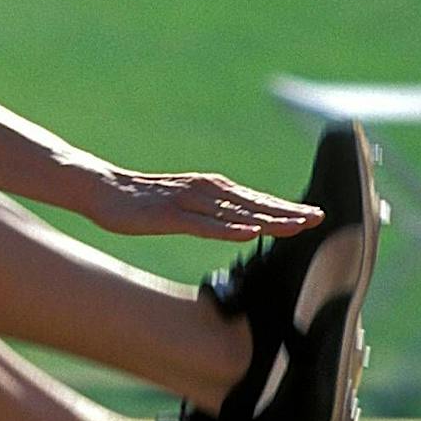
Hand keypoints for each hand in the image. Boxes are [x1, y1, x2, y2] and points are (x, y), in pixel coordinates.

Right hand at [76, 164, 320, 241]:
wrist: (101, 188)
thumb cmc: (141, 200)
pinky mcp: (168, 215)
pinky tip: (249, 232)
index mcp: (211, 189)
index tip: (316, 216)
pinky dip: (228, 227)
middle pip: (253, 204)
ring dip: (267, 218)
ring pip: (235, 212)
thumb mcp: (183, 205)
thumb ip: (211, 213)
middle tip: (319, 219)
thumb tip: (241, 225)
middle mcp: (205, 190)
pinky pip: (203, 224)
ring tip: (296, 226)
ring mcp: (188, 202)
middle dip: (287, 212)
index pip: (256, 201)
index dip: (286, 209)